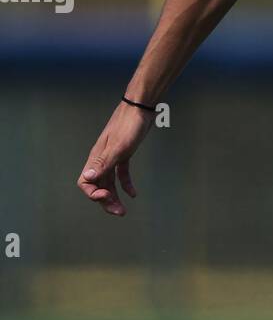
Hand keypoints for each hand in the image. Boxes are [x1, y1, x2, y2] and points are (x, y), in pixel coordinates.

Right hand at [77, 101, 154, 216]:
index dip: (94, 194)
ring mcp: (112, 156)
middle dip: (106, 201)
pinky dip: (126, 185)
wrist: (140, 107)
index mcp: (97, 158)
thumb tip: (88, 177)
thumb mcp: (119, 146)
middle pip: (98, 186)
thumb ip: (104, 162)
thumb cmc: (129, 125)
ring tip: (123, 210)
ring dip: (114, 197)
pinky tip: (134, 194)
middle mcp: (102, 159)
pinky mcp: (124, 153)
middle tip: (120, 213)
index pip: (86, 182)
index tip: (108, 197)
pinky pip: (121, 174)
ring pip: (109, 182)